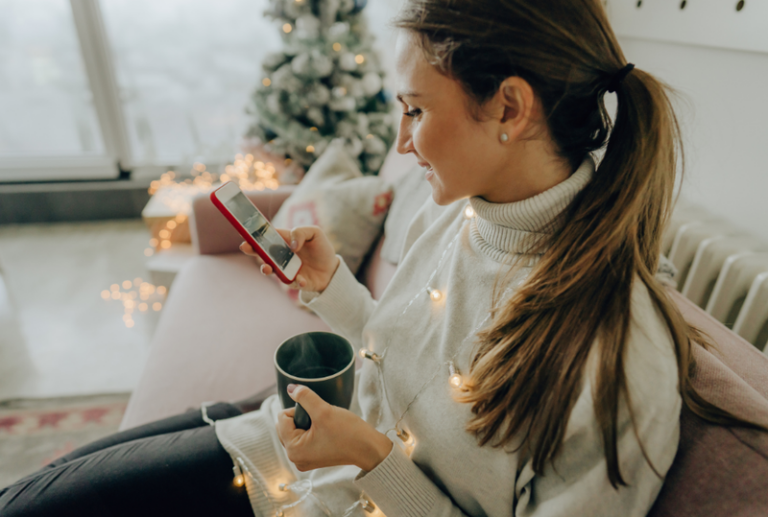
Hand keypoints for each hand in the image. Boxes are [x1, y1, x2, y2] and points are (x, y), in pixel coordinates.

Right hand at [240, 226, 339, 291]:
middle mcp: (281, 256)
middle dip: (252, 250)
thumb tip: (292, 245)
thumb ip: (301, 232)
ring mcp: (286, 269)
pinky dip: (296, 281)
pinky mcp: (294, 281)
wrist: (332, 268)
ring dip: (267, 269)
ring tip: (267, 268)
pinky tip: (302, 279)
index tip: (246, 234)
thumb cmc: (321, 248)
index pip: (266, 237)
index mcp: (284, 241)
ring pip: (271, 270)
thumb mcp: (315, 233)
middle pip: (262, 253)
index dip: (255, 235)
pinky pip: (291, 282)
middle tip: (245, 247)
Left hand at [276, 384, 392, 471]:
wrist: (369, 449)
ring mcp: (304, 459)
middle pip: (286, 426)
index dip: (299, 410)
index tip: (317, 415)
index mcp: (293, 450)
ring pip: (295, 430)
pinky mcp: (312, 458)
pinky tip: (326, 432)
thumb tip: (290, 388)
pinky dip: (312, 431)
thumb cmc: (349, 433)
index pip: (282, 418)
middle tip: (321, 421)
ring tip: (325, 427)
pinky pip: (303, 438)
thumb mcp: (324, 411)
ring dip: (307, 423)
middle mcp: (295, 458)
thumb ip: (305, 397)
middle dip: (302, 418)